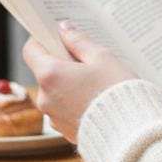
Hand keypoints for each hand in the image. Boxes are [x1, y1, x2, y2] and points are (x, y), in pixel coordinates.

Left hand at [22, 22, 139, 142]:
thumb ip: (79, 41)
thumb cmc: (117, 92)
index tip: (56, 36)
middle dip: (62, 63)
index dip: (42, 40)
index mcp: (50, 75)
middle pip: (45, 71)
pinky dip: (74, 102)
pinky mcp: (64, 130)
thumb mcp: (102, 58)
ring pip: (55, 91)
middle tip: (86, 59)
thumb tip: (64, 29)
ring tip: (96, 82)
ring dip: (69, 84)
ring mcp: (53, 116)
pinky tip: (96, 100)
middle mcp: (45, 97)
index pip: (31, 50)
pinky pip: (64, 109)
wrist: (130, 132)